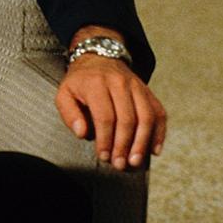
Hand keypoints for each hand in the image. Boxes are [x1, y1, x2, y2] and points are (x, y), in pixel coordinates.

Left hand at [55, 30, 166, 170]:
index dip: (106, 139)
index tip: (104, 156)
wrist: (99, 58)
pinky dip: (159, 133)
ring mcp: (137, 86)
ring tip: (136, 161)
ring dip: (143, 142)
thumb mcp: (64, 93)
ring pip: (146, 116)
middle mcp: (120, 83)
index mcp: (96, 84)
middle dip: (124, 145)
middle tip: (120, 164)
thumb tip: (82, 133)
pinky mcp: (148, 92)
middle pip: (127, 118)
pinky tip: (154, 150)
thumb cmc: (80, 82)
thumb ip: (69, 114)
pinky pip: (158, 113)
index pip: (105, 116)